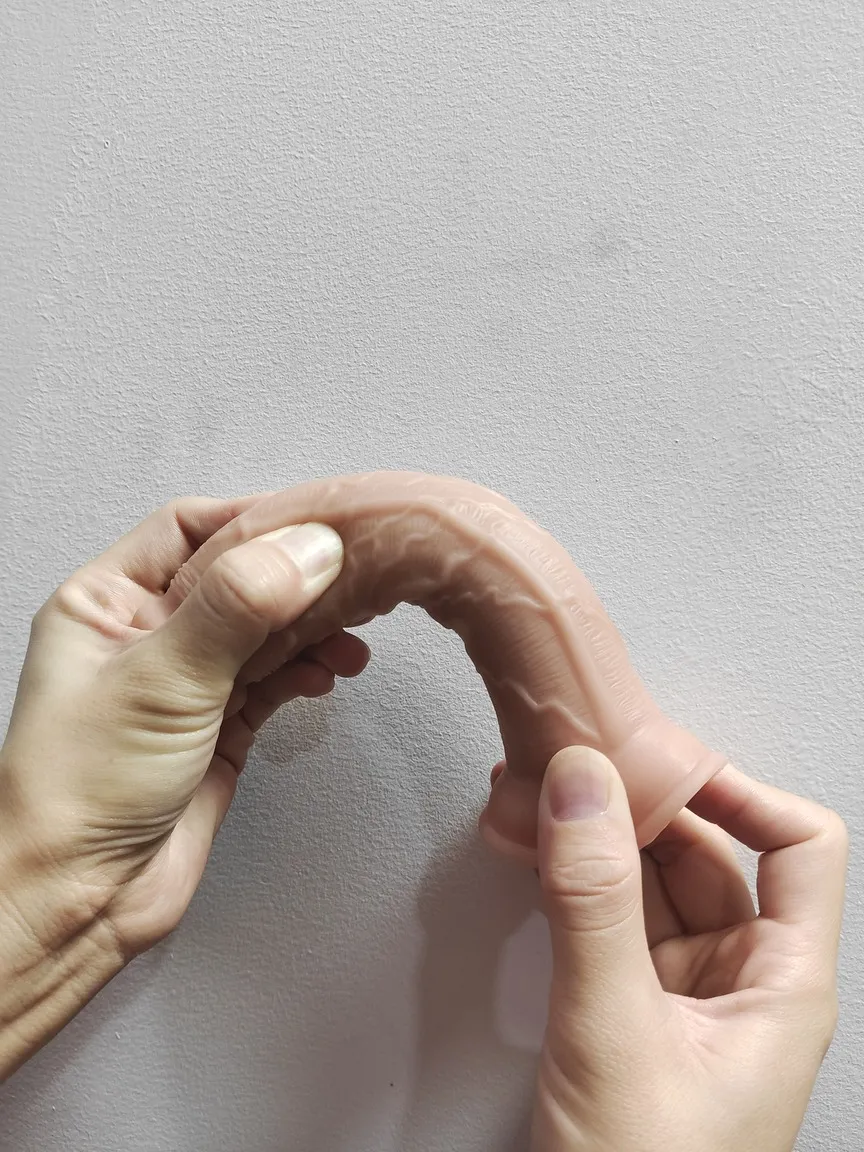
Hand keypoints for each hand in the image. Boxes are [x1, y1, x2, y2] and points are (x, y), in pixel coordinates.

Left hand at [0, 496, 367, 1075]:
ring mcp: (186, 682)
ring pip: (265, 628)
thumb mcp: (161, 679)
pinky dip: (308, 669)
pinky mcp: (219, 726)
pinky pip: (275, 677)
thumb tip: (304, 548)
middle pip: (238, 576)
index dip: (258, 520)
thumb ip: (235, 607)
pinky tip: (329, 671)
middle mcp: (147, 634)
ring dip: (312, 625)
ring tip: (350, 631)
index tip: (321, 523)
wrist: (80, 902)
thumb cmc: (75, 795)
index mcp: (107, 601)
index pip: (192, 527)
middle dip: (297, 575)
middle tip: (352, 573)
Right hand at [520, 748, 846, 1151]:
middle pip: (708, 854)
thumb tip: (584, 789)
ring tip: (545, 797)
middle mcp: (741, 981)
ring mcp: (682, 996)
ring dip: (599, 839)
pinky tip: (535, 854)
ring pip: (649, 883)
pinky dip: (572, 880)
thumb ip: (592, 906)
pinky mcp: (628, 1011)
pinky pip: (607, 920)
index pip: (799, 848)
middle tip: (579, 768)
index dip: (742, 793)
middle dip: (645, 808)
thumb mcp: (615, 1036)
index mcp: (783, 984)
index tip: (666, 766)